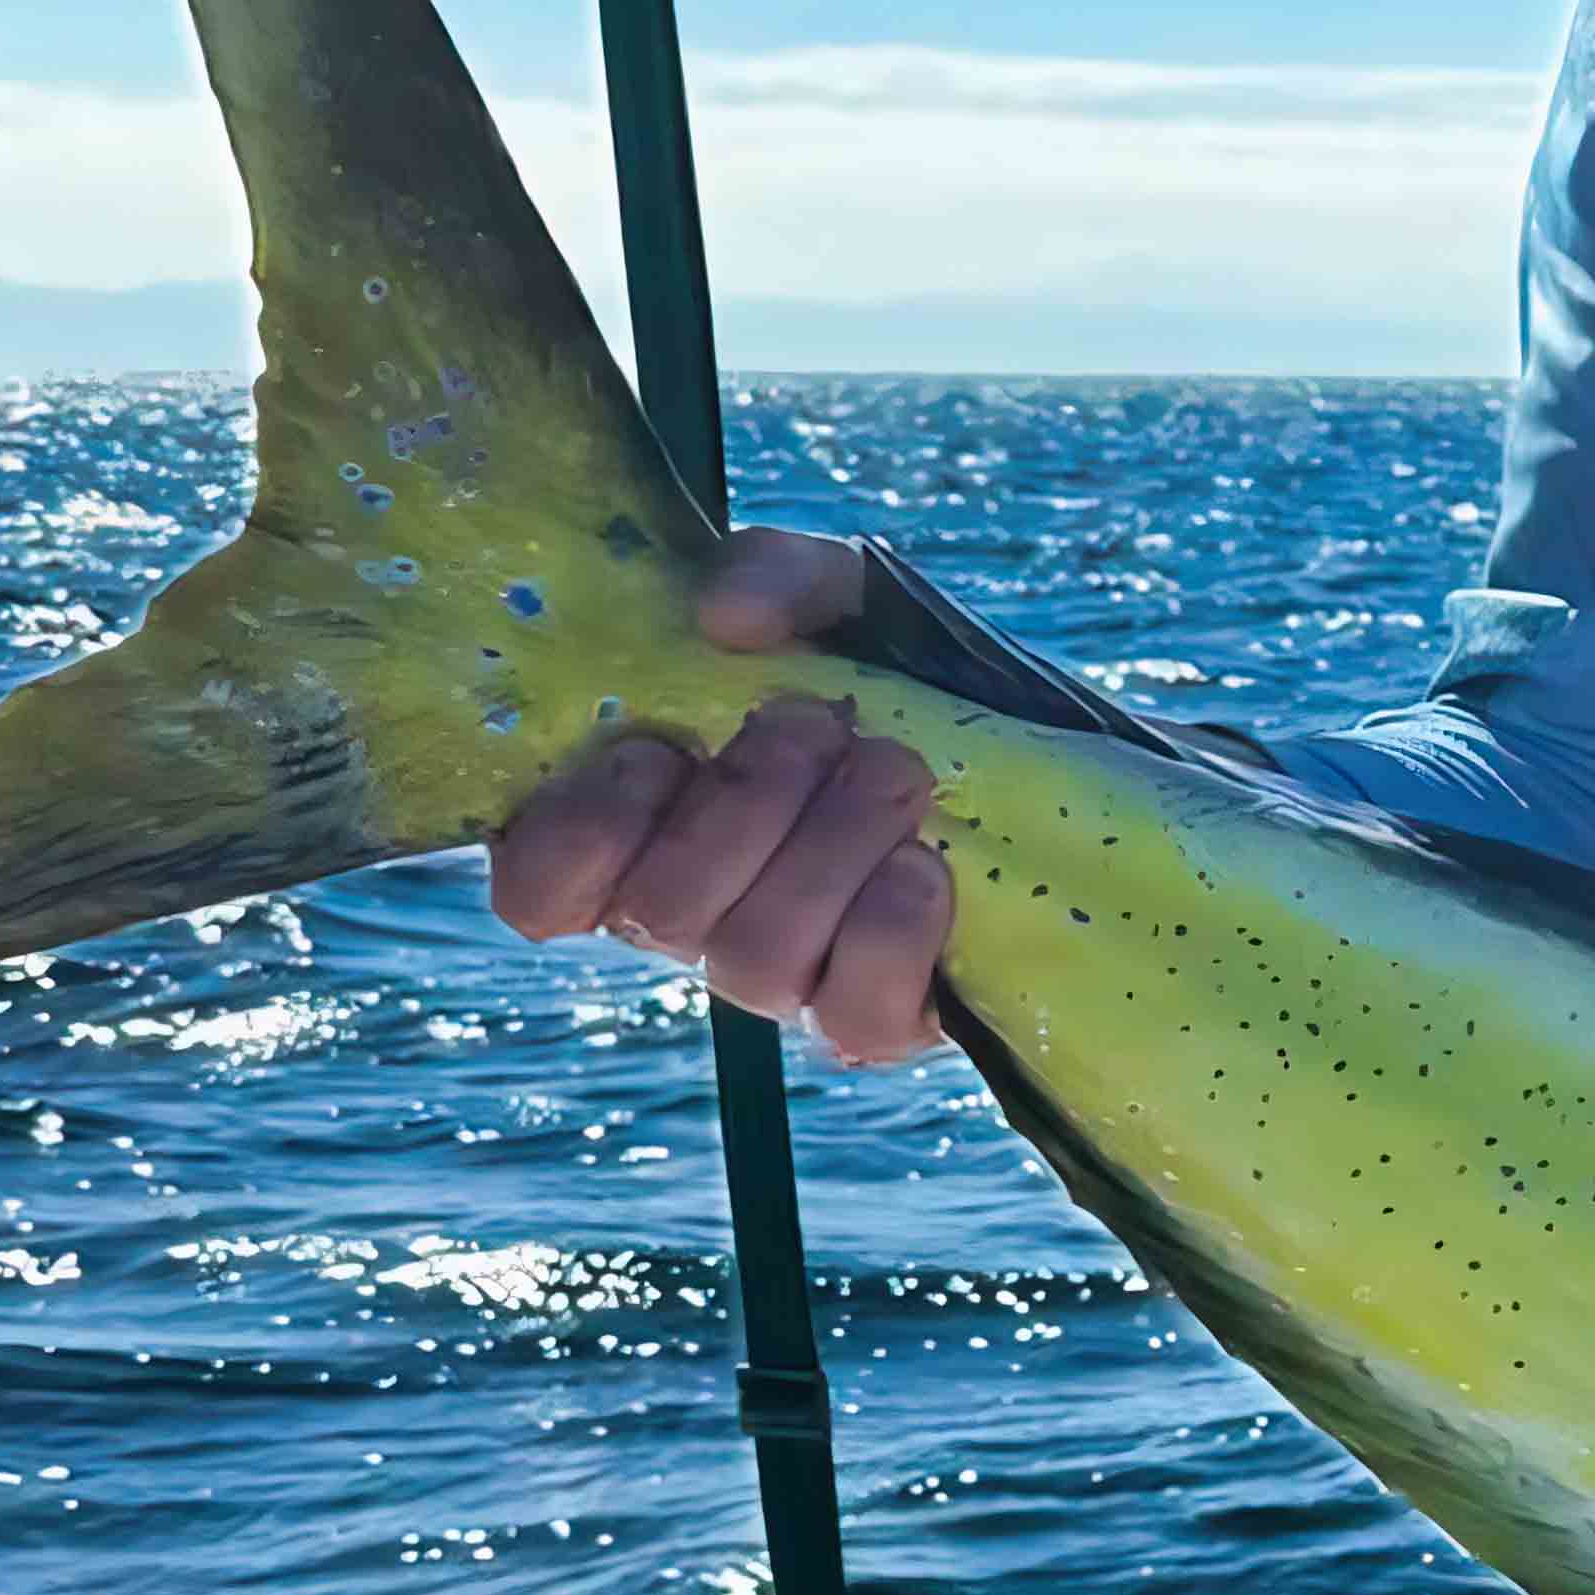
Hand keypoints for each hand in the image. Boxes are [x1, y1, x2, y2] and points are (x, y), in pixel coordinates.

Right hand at [485, 532, 954, 1065]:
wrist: (1056, 758)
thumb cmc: (906, 681)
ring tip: (896, 771)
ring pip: (751, 959)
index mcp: (645, 827)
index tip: (658, 747)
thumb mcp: (842, 599)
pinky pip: (851, 1014)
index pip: (538, 890)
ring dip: (829, 846)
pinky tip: (929, 865)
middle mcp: (699, 916)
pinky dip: (892, 925)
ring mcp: (787, 979)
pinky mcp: (875, 1023)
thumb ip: (776, 572)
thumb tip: (722, 612)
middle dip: (745, 802)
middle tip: (818, 724)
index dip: (581, 830)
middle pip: (659, 911)